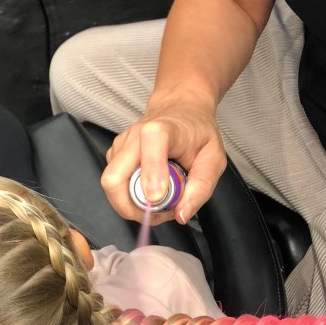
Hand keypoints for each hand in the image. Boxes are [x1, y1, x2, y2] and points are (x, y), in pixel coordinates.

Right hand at [101, 102, 226, 224]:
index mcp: (162, 129)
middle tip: (157, 213)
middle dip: (132, 207)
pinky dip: (129, 197)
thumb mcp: (213, 159)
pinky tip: (148, 192)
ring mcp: (121, 145)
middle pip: (115, 178)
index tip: (157, 199)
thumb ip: (201, 187)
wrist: (180, 110)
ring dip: (131, 205)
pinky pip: (114, 185)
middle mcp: (135, 135)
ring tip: (157, 202)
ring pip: (112, 186)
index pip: (150, 147)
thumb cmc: (197, 133)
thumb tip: (181, 214)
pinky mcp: (114, 155)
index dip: (150, 175)